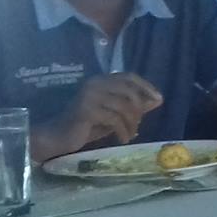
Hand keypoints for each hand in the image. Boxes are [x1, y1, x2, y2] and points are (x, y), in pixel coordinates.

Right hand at [41, 73, 162, 157]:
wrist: (58, 137)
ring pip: (124, 107)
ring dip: (132, 124)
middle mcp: (95, 84)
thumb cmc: (86, 126)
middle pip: (130, 92)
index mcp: (100, 81)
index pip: (129, 76)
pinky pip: (115, 119)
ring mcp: (90, 96)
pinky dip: (123, 131)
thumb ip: (133, 107)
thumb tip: (157, 100)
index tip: (159, 99)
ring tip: (129, 135)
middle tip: (137, 126)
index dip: (146, 86)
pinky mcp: (87, 110)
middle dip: (139, 111)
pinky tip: (122, 140)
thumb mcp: (114, 115)